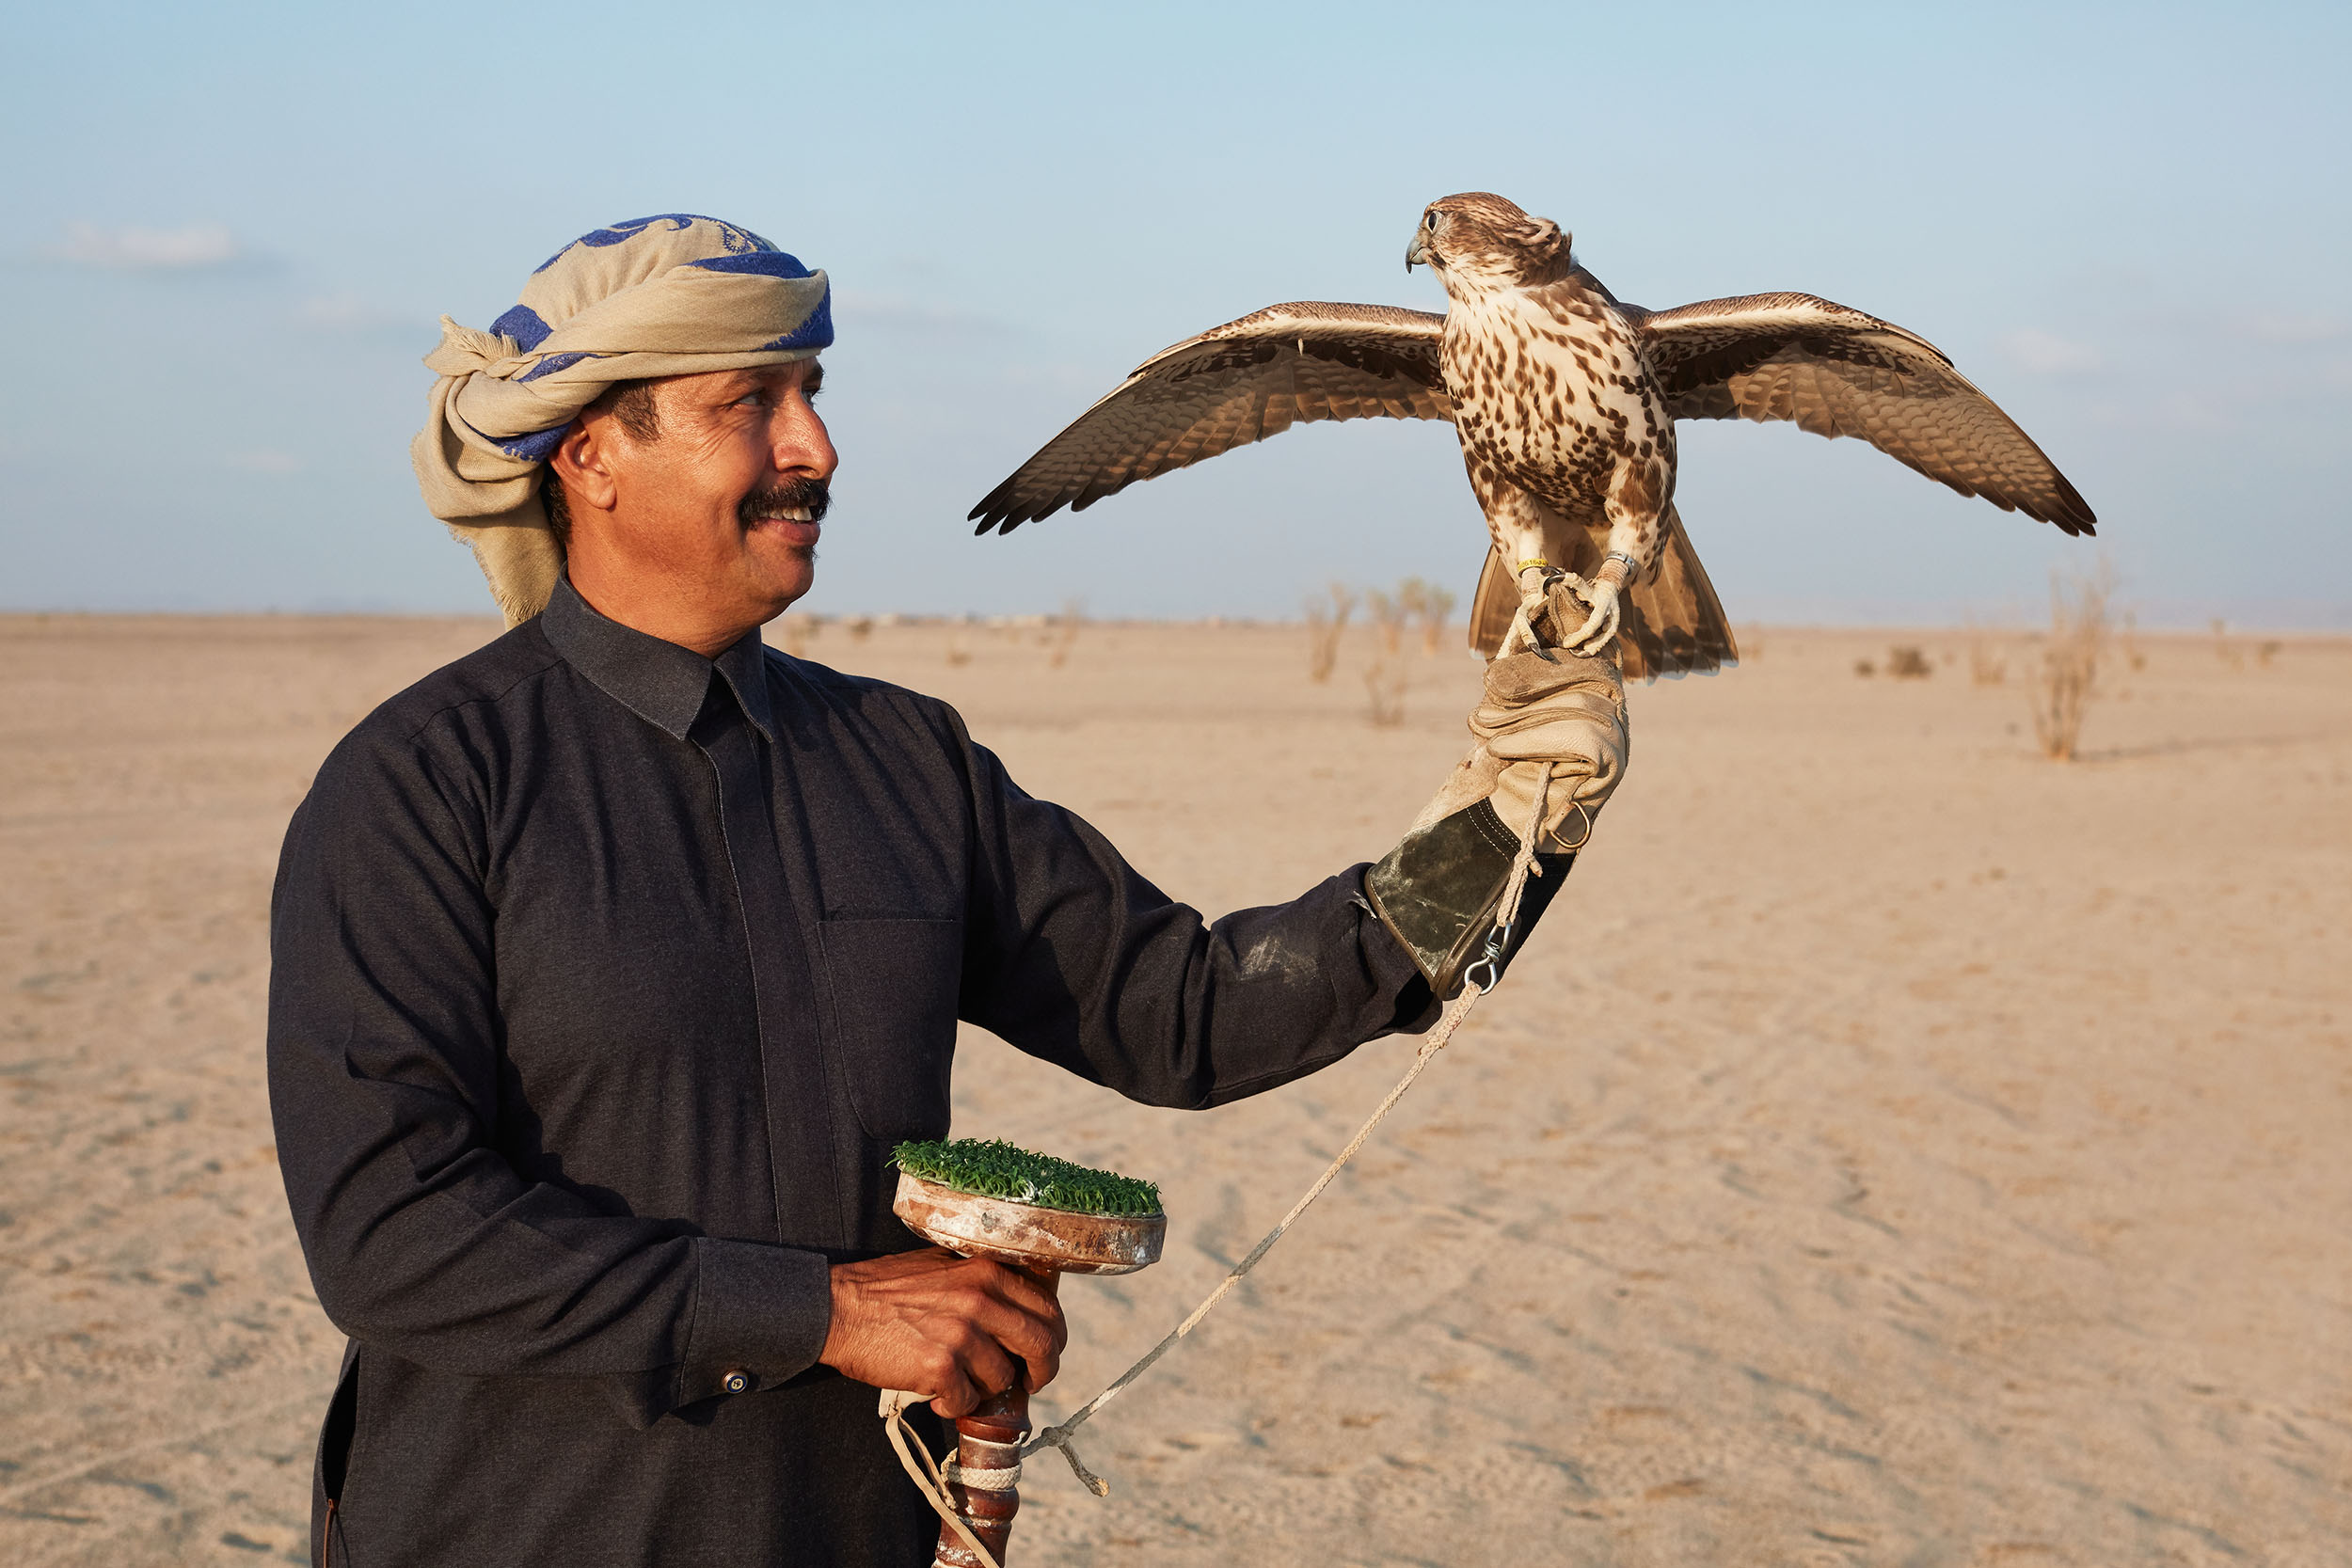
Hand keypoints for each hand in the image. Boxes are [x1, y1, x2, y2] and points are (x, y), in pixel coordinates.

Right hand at [820, 1248, 1065, 1416]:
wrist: (837, 1309)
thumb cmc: (888, 1290)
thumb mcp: (945, 1267)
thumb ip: (984, 1281)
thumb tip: (1023, 1307)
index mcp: (987, 1271)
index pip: (1047, 1308)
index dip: (1054, 1338)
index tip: (1045, 1353)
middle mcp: (980, 1298)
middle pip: (1041, 1344)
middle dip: (1042, 1372)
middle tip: (1028, 1384)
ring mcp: (961, 1333)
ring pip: (1001, 1378)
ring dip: (983, 1389)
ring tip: (956, 1383)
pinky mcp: (939, 1366)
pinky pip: (966, 1400)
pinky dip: (953, 1406)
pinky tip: (935, 1397)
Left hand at [1558, 570, 1621, 653]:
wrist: (1611, 588)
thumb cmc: (1595, 588)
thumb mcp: (1586, 585)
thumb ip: (1574, 582)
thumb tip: (1560, 577)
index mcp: (1604, 606)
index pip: (1593, 624)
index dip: (1580, 635)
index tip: (1567, 642)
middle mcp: (1612, 616)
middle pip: (1601, 635)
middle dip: (1586, 645)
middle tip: (1571, 650)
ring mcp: (1614, 622)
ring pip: (1605, 639)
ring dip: (1593, 648)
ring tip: (1580, 654)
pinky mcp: (1612, 627)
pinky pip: (1605, 639)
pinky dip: (1596, 646)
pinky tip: (1587, 651)